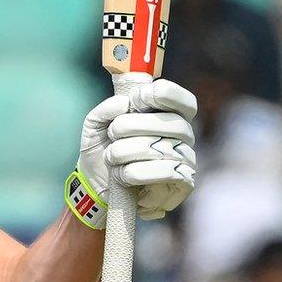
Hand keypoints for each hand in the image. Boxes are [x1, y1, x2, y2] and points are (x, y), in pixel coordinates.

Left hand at [77, 79, 196, 219]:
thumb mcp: (95, 124)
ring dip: (127, 152)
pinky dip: (136, 173)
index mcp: (168, 115)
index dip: (163, 95)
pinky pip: (166, 173)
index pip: (184, 101)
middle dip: (133, 125)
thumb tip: (124, 102)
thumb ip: (107, 108)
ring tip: (112, 157)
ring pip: (165, 149)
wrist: (97, 186)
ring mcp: (186, 159)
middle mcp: (183, 135)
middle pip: (176, 124)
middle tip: (112, 132)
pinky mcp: (182, 183)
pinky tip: (122, 175)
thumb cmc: (103, 149)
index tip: (136, 98)